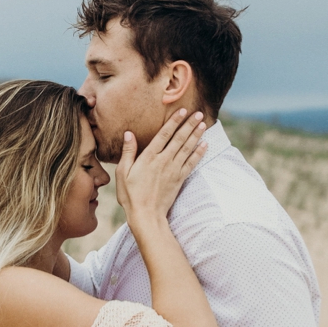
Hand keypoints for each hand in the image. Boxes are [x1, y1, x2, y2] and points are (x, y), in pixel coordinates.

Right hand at [115, 109, 206, 227]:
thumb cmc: (131, 195)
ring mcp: (173, 170)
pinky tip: (204, 145)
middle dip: (189, 125)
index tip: (182, 110)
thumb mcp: (123, 173)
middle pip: (179, 139)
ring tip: (203, 124)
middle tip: (199, 113)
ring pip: (187, 148)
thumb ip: (128, 152)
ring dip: (196, 135)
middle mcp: (163, 161)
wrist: (146, 215)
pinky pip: (192, 163)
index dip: (174, 121)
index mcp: (149, 157)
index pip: (164, 134)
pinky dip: (199, 153)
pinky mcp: (179, 179)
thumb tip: (129, 133)